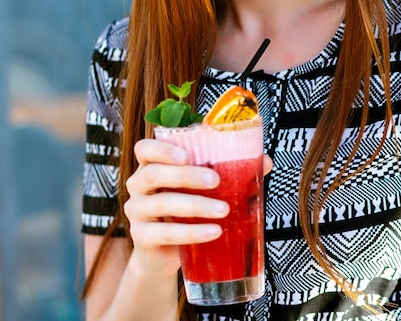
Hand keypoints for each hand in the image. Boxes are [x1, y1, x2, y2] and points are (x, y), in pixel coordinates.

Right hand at [124, 138, 228, 278]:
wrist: (167, 252)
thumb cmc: (187, 208)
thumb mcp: (203, 187)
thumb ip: (230, 170)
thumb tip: (264, 161)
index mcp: (152, 165)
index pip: (144, 148)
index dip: (161, 149)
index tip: (187, 155)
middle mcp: (138, 185)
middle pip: (154, 173)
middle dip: (187, 175)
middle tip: (216, 181)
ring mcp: (137, 211)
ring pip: (162, 203)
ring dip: (196, 205)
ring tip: (223, 210)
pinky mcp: (142, 237)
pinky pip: (165, 233)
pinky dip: (192, 232)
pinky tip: (213, 232)